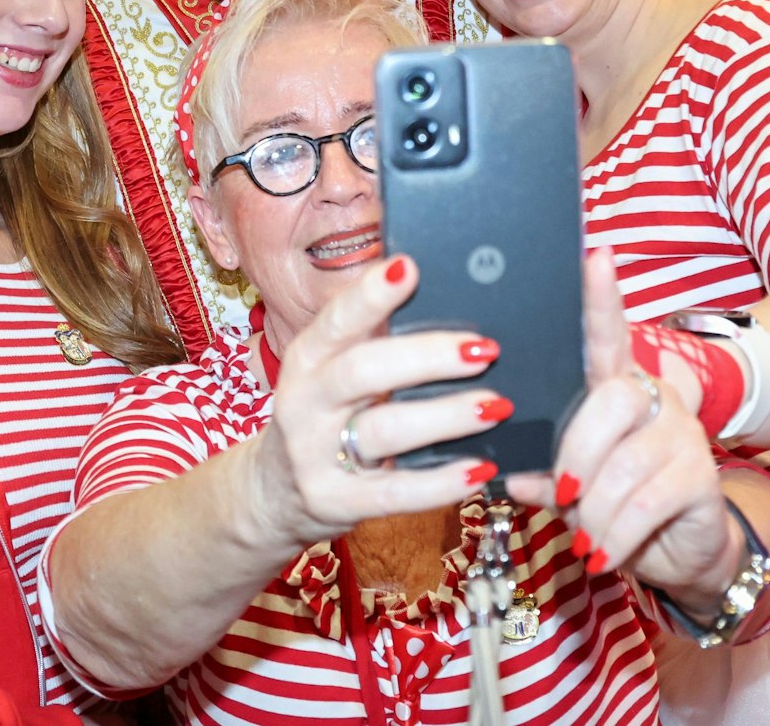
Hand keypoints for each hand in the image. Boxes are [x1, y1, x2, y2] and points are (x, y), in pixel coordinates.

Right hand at [248, 256, 502, 548]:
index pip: (337, 320)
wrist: (273, 493)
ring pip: (384, 430)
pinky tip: (479, 469)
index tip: (410, 267)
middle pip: (363, 371)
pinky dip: (441, 482)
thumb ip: (372, 339)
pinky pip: (395, 493)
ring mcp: (314, 456)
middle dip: (428, 357)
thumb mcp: (330, 372)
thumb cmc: (323, 415)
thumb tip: (443, 295)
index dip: (371, 294)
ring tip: (496, 406)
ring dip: (446, 416)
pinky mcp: (335, 501)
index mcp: (307, 358)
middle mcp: (304, 402)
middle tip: (484, 349)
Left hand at [506, 251, 737, 608]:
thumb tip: (508, 473)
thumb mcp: (569, 490)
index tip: (595, 257)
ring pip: (622, 465)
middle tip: (562, 495)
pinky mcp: (701, 475)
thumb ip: (540, 473)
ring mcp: (681, 433)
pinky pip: (644, 503)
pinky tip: (604, 553)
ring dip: (593, 512)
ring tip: (586, 539)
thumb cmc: (614, 507)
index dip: (601, 299)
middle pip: (609, 401)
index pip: (606, 336)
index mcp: (613, 389)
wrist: (679, 554)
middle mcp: (653, 398)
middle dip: (575, 455)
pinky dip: (614, 535)